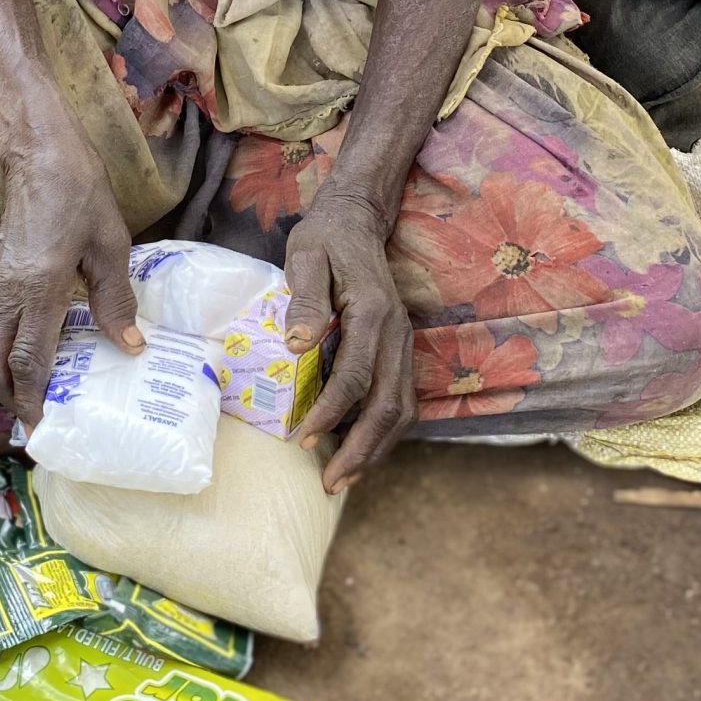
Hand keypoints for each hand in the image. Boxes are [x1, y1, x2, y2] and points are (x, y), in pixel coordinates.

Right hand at [0, 119, 138, 431]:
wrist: (38, 151)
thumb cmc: (79, 192)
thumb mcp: (109, 245)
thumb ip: (114, 300)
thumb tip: (129, 348)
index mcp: (38, 290)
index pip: (29, 362)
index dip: (34, 401)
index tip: (44, 431)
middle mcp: (7, 293)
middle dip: (12, 400)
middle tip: (40, 419)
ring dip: (8, 375)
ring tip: (41, 391)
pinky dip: (8, 348)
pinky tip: (37, 347)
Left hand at [285, 186, 415, 494]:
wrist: (357, 219)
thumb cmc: (325, 238)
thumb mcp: (306, 255)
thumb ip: (304, 297)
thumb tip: (297, 344)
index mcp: (373, 312)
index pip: (356, 375)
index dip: (331, 412)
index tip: (301, 437)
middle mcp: (397, 333)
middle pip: (389, 405)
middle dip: (360, 449)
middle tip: (329, 481)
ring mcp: (404, 344)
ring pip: (401, 410)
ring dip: (375, 449)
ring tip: (342, 477)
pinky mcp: (400, 351)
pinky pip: (400, 401)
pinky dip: (382, 432)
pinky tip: (357, 448)